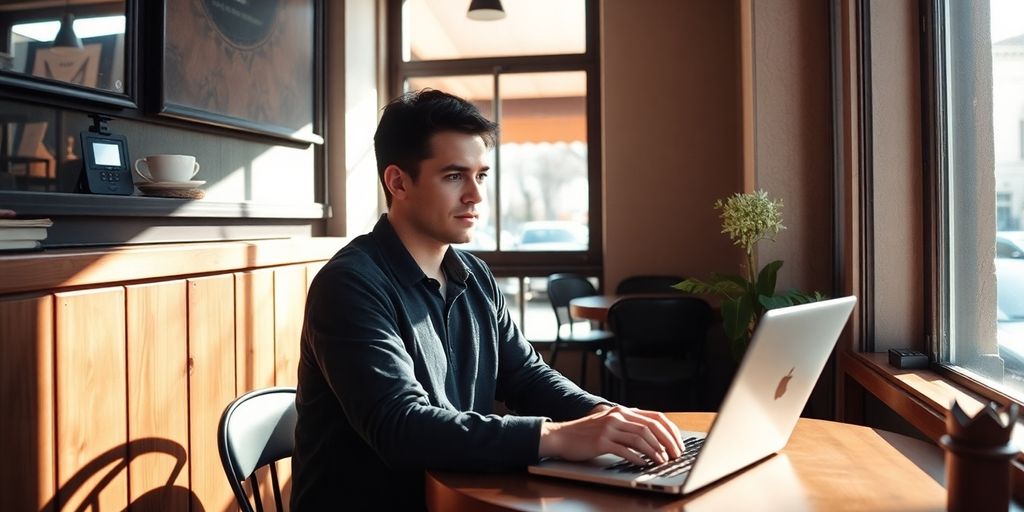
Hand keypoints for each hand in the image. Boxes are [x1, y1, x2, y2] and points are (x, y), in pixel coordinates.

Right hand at [538, 405, 682, 465]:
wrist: (562, 436)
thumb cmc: (586, 433)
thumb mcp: (609, 422)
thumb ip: (628, 424)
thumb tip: (652, 433)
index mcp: (623, 411)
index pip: (655, 417)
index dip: (670, 431)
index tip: (678, 443)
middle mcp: (618, 416)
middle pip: (651, 427)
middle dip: (667, 442)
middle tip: (675, 455)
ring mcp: (609, 428)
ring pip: (640, 438)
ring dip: (655, 451)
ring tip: (663, 461)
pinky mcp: (601, 441)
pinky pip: (625, 449)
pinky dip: (638, 458)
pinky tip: (644, 464)